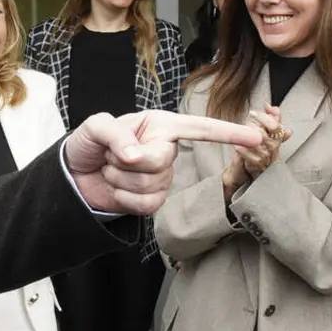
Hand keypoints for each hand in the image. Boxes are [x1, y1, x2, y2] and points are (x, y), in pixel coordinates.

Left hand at [64, 110, 264, 215]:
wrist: (76, 174)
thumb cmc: (88, 143)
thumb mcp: (95, 127)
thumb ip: (115, 134)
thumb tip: (136, 156)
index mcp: (160, 125)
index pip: (200, 128)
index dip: (229, 132)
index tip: (256, 137)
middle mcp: (166, 149)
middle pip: (160, 162)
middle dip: (127, 162)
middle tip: (110, 156)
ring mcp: (163, 177)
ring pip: (151, 185)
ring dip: (120, 179)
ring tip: (110, 169)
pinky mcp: (154, 200)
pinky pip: (147, 205)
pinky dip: (124, 198)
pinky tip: (116, 189)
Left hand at [235, 106, 289, 178]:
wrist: (253, 169)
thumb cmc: (260, 148)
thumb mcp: (265, 132)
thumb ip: (269, 118)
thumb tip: (268, 105)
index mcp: (277, 138)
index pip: (276, 126)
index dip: (264, 118)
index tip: (252, 113)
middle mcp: (274, 147)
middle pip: (267, 134)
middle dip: (256, 125)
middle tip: (247, 120)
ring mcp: (266, 157)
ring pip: (259, 143)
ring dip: (249, 136)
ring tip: (242, 132)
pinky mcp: (258, 165)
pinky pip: (251, 156)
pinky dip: (244, 150)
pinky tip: (238, 146)